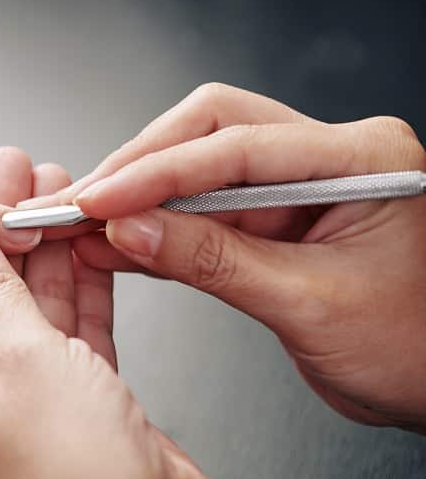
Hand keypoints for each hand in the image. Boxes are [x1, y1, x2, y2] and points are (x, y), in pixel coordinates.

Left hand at [0, 151, 299, 478]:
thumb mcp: (22, 356)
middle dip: (0, 224)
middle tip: (12, 165)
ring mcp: (20, 401)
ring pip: (27, 306)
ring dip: (43, 247)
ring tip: (54, 182)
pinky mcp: (72, 402)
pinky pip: (66, 331)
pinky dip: (77, 285)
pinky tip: (85, 239)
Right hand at [60, 83, 425, 429]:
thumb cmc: (414, 348)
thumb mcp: (307, 305)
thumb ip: (214, 261)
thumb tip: (132, 229)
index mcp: (363, 157)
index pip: (238, 146)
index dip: (157, 172)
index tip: (101, 199)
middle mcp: (330, 155)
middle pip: (212, 130)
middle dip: (142, 166)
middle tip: (86, 202)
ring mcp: (300, 185)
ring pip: (200, 168)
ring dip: (141, 196)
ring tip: (86, 224)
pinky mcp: (275, 218)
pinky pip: (205, 211)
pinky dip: (158, 228)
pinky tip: (116, 244)